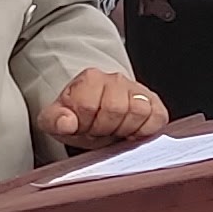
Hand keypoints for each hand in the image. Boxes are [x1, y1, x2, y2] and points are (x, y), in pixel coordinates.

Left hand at [45, 69, 167, 142]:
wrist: (97, 117)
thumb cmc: (79, 119)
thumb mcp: (56, 121)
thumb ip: (55, 121)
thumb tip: (66, 123)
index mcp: (90, 79)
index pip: (87, 105)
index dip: (84, 124)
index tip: (82, 127)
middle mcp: (116, 79)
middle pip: (116, 109)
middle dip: (105, 128)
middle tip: (99, 130)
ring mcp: (138, 90)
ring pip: (140, 111)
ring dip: (126, 129)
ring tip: (115, 130)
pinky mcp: (155, 103)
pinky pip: (157, 117)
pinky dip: (146, 130)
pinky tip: (132, 132)